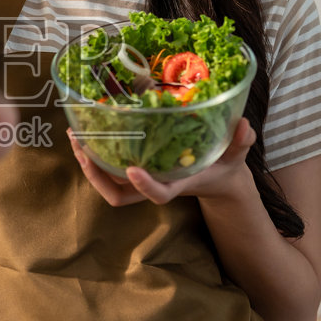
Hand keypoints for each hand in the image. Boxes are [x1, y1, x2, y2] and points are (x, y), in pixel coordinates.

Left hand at [68, 117, 258, 205]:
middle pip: (119, 195)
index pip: (159, 194)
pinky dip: (94, 155)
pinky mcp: (135, 173)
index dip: (145, 186)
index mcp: (179, 184)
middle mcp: (156, 185)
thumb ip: (241, 142)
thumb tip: (245, 125)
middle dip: (97, 176)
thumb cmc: (224, 165)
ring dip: (88, 165)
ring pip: (108, 185)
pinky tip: (85, 133)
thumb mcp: (236, 153)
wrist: (216, 178)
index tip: (132, 170)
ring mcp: (143, 181)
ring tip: (75, 138)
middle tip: (82, 147)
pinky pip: (108, 171)